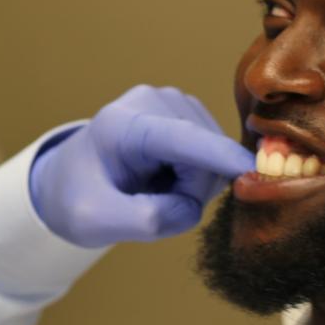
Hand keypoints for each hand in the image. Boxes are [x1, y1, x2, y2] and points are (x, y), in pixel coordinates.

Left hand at [29, 85, 255, 246]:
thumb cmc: (78, 199)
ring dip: (190, 187)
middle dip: (187, 193)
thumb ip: (145, 220)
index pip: (179, 138)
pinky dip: (195, 178)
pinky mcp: (189, 112)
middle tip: (148, 203)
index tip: (255, 169)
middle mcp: (152, 101)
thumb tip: (191, 208)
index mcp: (121, 124)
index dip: (217, 154)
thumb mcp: (94, 222)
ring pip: (213, 159)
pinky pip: (214, 157)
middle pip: (203, 158)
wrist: (69, 180)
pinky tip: (166, 176)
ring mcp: (174, 102)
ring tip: (151, 187)